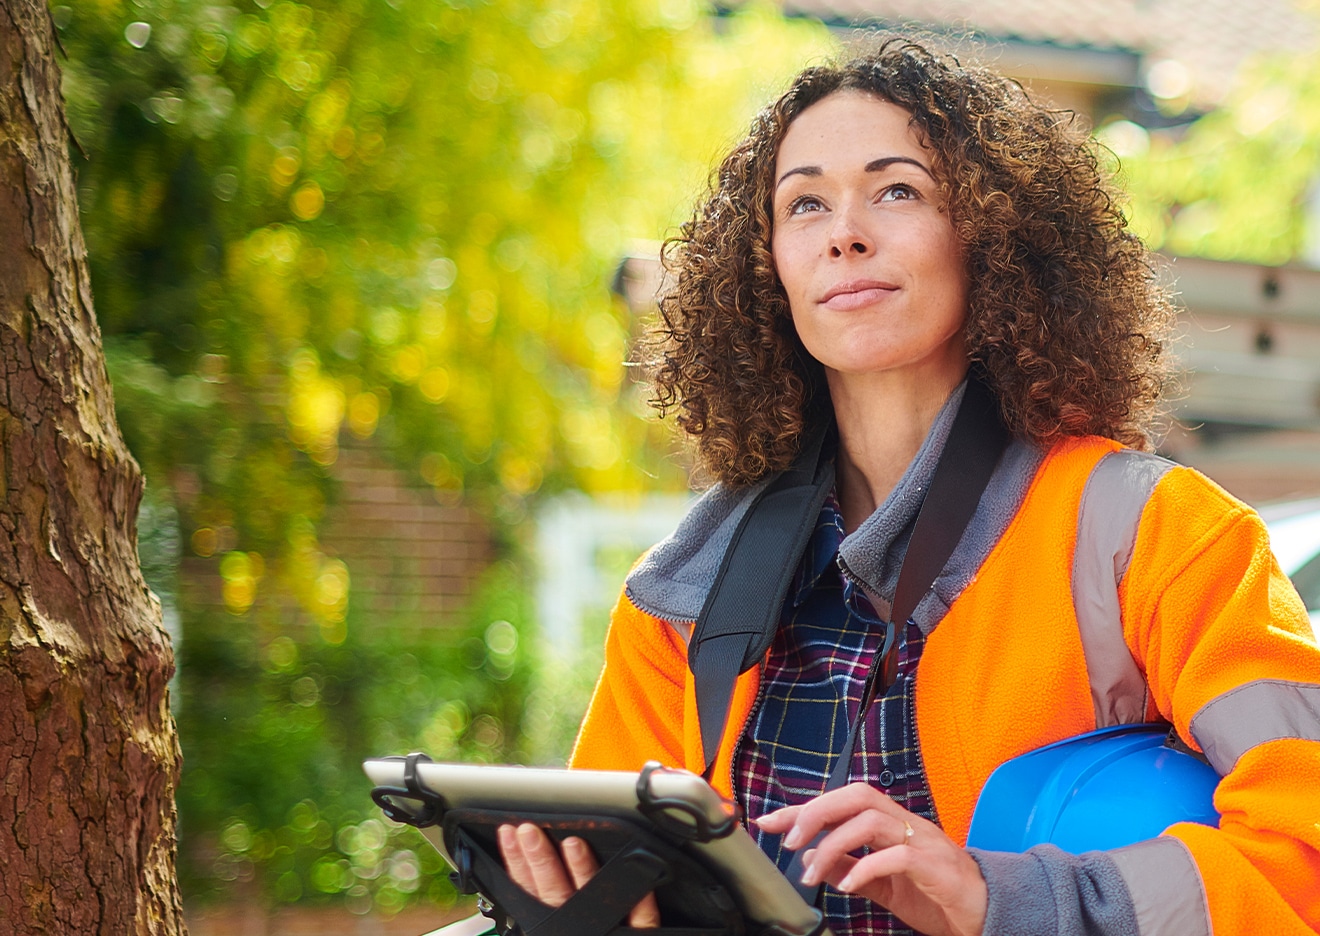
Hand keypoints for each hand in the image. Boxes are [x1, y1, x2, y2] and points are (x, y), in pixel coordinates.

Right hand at [496, 823, 659, 927]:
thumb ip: (534, 915)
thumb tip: (514, 884)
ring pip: (590, 897)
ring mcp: (607, 932)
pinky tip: (640, 881)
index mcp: (554, 930)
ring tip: (570, 842)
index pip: (529, 893)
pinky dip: (641, 899)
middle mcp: (579, 930)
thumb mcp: (548, 931)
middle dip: (539, 859)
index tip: (510, 835)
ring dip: (580, 869)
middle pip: (553, 890)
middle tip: (529, 831)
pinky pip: (642, 918)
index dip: (518, 864)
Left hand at [756, 783, 986, 935]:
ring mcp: (923, 841)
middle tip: (787, 841)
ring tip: (810, 873)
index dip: (802, 809)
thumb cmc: (937, 895)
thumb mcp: (883, 884)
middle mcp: (906, 823)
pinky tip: (847, 886)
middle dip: (816, 812)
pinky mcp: (937, 866)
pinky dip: (866, 867)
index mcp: (891, 824)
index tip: (768, 822)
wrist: (989, 913)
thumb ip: (849, 867)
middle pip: (857, 795)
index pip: (841, 803)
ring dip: (833, 844)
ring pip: (871, 819)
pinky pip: (898, 856)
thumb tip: (809, 857)